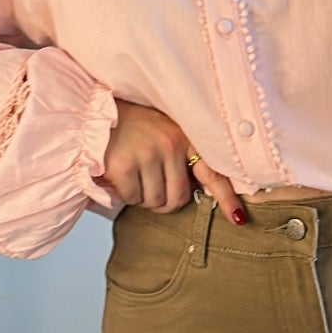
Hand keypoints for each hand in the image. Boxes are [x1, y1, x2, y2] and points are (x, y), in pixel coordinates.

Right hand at [103, 99, 245, 222]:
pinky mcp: (124, 165)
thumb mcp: (163, 133)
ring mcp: (147, 153)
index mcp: (184, 136)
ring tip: (132, 175)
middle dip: (163, 202)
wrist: (93, 113)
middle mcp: (170, 143)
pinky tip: (118, 175)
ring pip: (155, 202)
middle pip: (178, 199)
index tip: (238, 219)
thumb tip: (199, 194)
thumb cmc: (131, 128)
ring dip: (143, 198)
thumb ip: (182, 159)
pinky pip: (133, 199)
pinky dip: (125, 194)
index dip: (226, 198)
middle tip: (148, 187)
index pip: (212, 171)